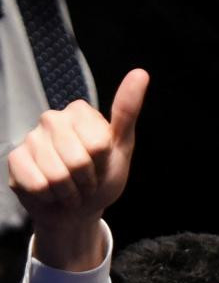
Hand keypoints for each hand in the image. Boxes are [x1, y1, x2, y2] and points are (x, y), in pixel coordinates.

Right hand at [8, 69, 148, 270]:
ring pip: (57, 175)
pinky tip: (51, 192)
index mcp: (79, 112)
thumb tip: (141, 73)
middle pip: (78, 160)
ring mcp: (31, 138)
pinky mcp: (14, 159)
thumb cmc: (102, 177)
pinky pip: (38, 184)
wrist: (78, 209)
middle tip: (86, 180)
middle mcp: (52, 119)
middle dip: (87, 179)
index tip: (101, 163)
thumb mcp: (122, 147)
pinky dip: (51, 197)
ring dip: (70, 191)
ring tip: (70, 187)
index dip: (103, 162)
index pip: (98, 143)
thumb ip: (127, 111)